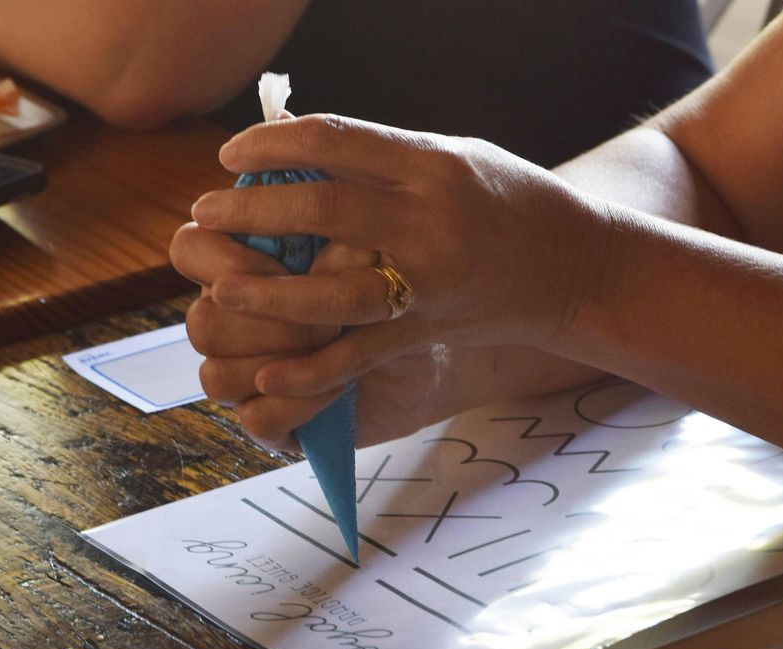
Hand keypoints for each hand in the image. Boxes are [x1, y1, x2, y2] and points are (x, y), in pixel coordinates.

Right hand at [174, 221, 466, 449]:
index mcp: (238, 264)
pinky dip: (300, 403)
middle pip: (202, 324)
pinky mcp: (274, 422)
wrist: (438, 346)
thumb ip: (342, 242)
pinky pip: (257, 420)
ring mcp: (246, 376)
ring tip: (336, 347)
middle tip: (331, 319)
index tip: (281, 265)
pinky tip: (341, 388)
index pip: (190, 248)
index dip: (227, 259)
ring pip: (215, 378)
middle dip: (270, 323)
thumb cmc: (395, 284)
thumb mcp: (373, 252)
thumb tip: (346, 244)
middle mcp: (231, 321)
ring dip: (283, 361)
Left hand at [187, 114, 610, 400]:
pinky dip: (310, 369)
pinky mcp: (426, 331)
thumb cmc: (512, 203)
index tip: (232, 154)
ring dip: (266, 292)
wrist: (576, 270)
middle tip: (206, 214)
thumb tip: (297, 153)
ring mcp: (429, 283)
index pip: (335, 141)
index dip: (272, 145)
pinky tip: (267, 373)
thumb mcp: (452, 158)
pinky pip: (358, 356)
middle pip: (323, 209)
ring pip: (332, 292)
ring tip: (221, 287)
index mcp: (432, 167)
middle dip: (252, 210)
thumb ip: (382, 159)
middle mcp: (430, 222)